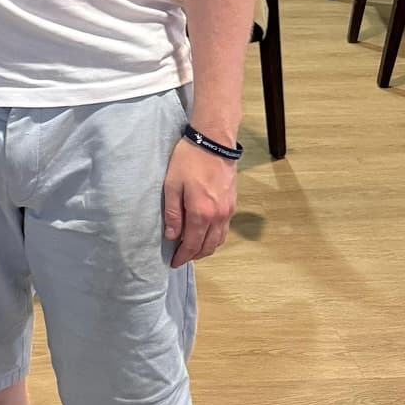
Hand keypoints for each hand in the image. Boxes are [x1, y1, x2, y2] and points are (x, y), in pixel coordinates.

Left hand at [162, 138, 237, 266]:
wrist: (214, 142)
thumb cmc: (189, 160)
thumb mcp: (172, 185)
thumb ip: (172, 213)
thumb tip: (172, 236)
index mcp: (200, 213)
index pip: (192, 245)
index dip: (182, 256)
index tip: (173, 262)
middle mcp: (217, 216)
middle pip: (207, 247)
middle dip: (194, 255)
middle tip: (181, 257)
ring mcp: (228, 211)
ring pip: (219, 240)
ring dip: (206, 248)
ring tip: (192, 248)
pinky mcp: (233, 204)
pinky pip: (225, 229)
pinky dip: (215, 237)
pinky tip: (205, 234)